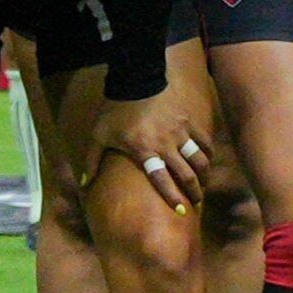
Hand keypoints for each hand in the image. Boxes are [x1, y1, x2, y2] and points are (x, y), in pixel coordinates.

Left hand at [81, 89, 212, 214]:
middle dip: (194, 191)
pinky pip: (204, 141)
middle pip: (186, 174)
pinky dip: (208, 152)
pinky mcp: (188, 121)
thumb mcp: (99, 135)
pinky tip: (208, 160)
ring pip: (200, 160)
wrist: (135, 81)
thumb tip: (84, 184)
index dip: (172, 196)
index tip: (181, 210)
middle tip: (196, 202)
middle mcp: (165, 144)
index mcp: (144, 149)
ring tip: (204, 183)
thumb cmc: (114, 111)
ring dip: (204, 174)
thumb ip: (92, 161)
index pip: (161, 179)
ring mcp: (179, 132)